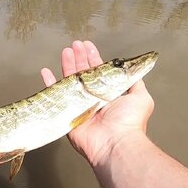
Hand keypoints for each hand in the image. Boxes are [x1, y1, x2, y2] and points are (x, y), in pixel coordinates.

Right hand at [41, 41, 153, 165]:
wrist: (115, 143)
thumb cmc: (129, 122)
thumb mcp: (141, 96)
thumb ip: (135, 82)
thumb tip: (135, 70)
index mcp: (108, 94)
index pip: (98, 71)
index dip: (93, 57)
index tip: (87, 45)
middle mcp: (93, 98)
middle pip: (83, 73)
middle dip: (79, 58)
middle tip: (75, 44)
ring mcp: (79, 106)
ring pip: (70, 81)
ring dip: (67, 65)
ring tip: (65, 51)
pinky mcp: (67, 114)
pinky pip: (56, 96)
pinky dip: (50, 84)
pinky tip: (46, 72)